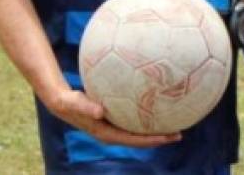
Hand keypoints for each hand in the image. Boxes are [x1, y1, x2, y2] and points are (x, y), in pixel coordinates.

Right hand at [48, 87, 180, 146]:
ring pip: (139, 132)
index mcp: (107, 134)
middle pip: (140, 140)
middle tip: (179, 134)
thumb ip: (87, 107)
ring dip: (156, 130)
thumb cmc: (71, 102)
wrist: (64, 102)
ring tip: (176, 123)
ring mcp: (115, 128)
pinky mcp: (116, 120)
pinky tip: (160, 109)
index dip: (151, 140)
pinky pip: (135, 122)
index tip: (168, 137)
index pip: (134, 140)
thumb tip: (101, 111)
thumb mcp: (77, 103)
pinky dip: (148, 119)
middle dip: (160, 138)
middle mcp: (114, 133)